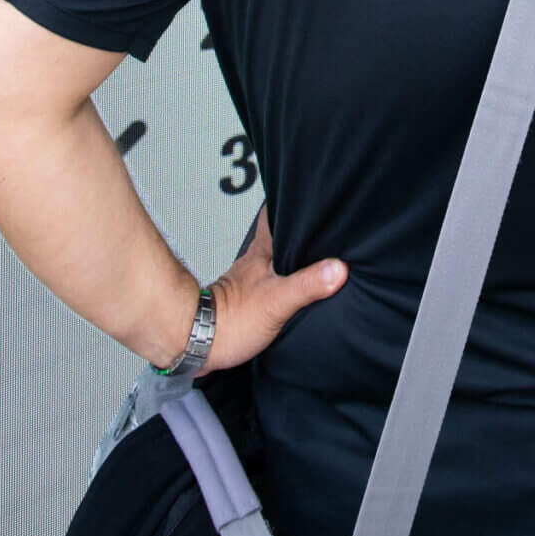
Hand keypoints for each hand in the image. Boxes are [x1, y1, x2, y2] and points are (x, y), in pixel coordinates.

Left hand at [201, 213, 346, 372]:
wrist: (196, 343)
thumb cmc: (229, 320)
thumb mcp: (277, 300)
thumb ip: (308, 283)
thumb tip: (338, 268)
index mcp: (261, 253)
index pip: (273, 215)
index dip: (286, 202)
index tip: (303, 192)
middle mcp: (253, 263)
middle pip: (275, 237)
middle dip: (294, 231)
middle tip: (313, 224)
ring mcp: (248, 282)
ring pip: (272, 262)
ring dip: (287, 259)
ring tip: (308, 258)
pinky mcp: (246, 303)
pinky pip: (268, 285)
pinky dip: (280, 284)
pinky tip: (289, 293)